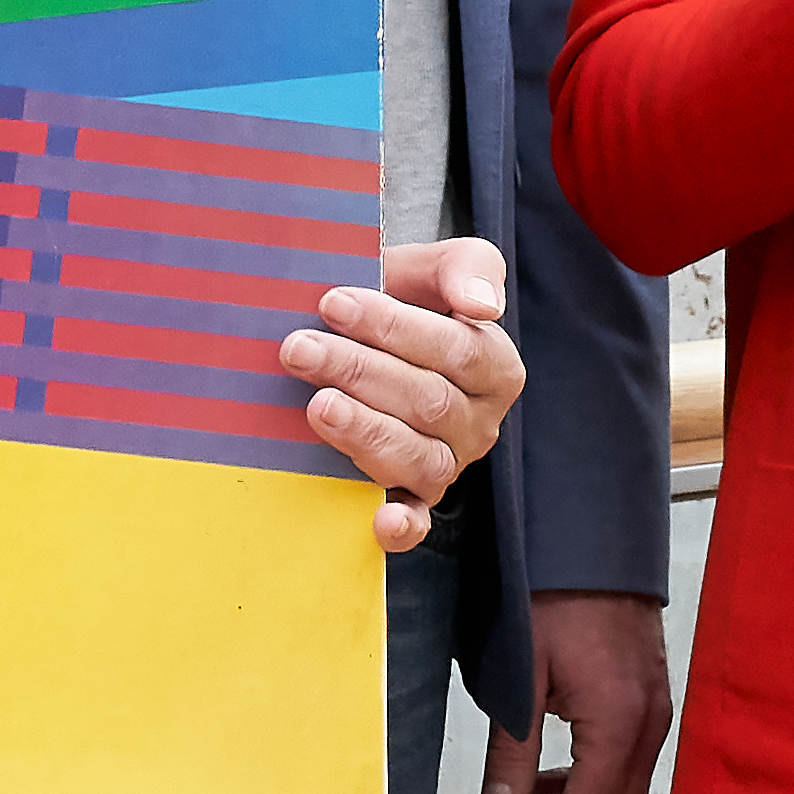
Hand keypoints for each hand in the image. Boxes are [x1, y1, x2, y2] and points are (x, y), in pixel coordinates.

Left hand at [286, 235, 522, 552]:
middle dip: (359, 371)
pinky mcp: (415, 499)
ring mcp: (448, 465)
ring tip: (318, 405)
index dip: (394, 328)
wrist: (359, 335)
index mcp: (495, 367)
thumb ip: (469, 268)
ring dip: (365, 431)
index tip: (332, 302)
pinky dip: (404, 525)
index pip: (457, 349)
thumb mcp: (435, 267)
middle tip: (299, 348)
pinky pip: (418, 519)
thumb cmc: (401, 297)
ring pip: (419, 458)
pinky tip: (382, 521)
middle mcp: (480, 423)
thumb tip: (483, 307)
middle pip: (429, 402)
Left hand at [481, 588, 677, 793]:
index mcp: (618, 724)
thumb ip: (512, 752)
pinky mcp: (649, 705)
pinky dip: (589, 792)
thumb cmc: (552, 594)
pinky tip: (547, 785)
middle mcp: (649, 729)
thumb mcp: (520, 675)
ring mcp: (655, 717)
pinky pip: (626, 771)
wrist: (594, 539)